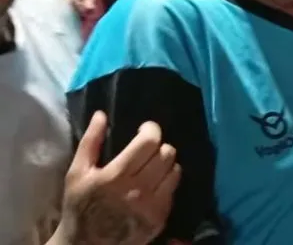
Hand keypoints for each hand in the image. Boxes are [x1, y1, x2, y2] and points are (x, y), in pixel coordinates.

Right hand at [57, 112, 180, 244]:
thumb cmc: (80, 206)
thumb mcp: (77, 173)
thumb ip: (90, 142)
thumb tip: (101, 114)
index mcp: (117, 175)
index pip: (149, 142)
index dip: (151, 129)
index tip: (144, 129)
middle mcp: (139, 190)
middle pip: (167, 153)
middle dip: (159, 145)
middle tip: (148, 148)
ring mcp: (152, 205)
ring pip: (175, 169)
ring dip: (166, 162)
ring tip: (153, 165)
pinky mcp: (161, 217)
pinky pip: (174, 189)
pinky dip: (167, 181)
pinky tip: (154, 183)